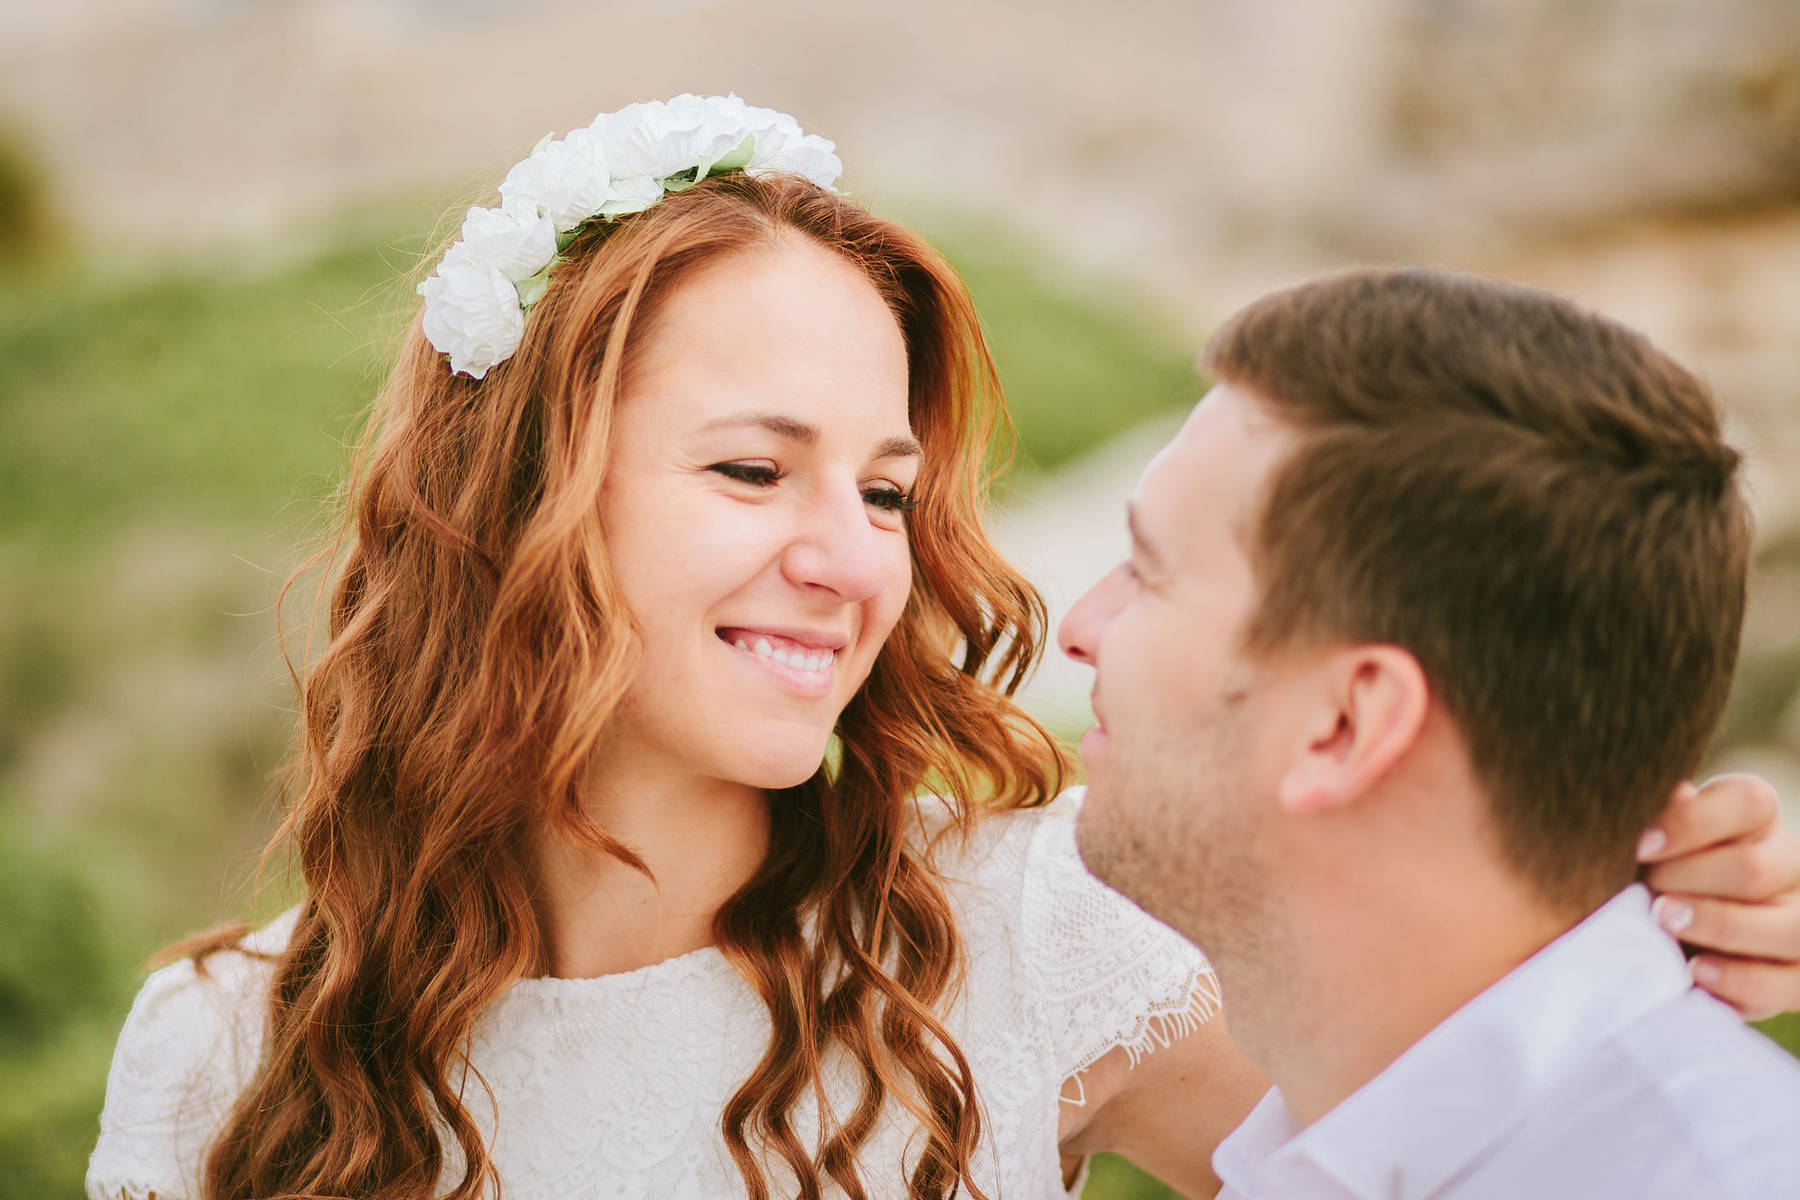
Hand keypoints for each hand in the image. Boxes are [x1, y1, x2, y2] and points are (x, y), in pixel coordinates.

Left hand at [1640, 774, 1799, 1019]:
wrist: (1650, 936)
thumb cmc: (1647, 872)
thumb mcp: (1645, 842)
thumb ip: (1654, 816)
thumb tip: (1663, 791)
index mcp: (1753, 821)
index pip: (1749, 802)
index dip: (1693, 823)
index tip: (1639, 846)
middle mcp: (1788, 866)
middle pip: (1758, 868)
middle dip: (1692, 880)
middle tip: (1649, 890)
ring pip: (1790, 928)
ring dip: (1720, 926)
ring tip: (1665, 923)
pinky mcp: (1798, 978)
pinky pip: (1789, 984)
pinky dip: (1740, 979)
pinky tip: (1695, 970)